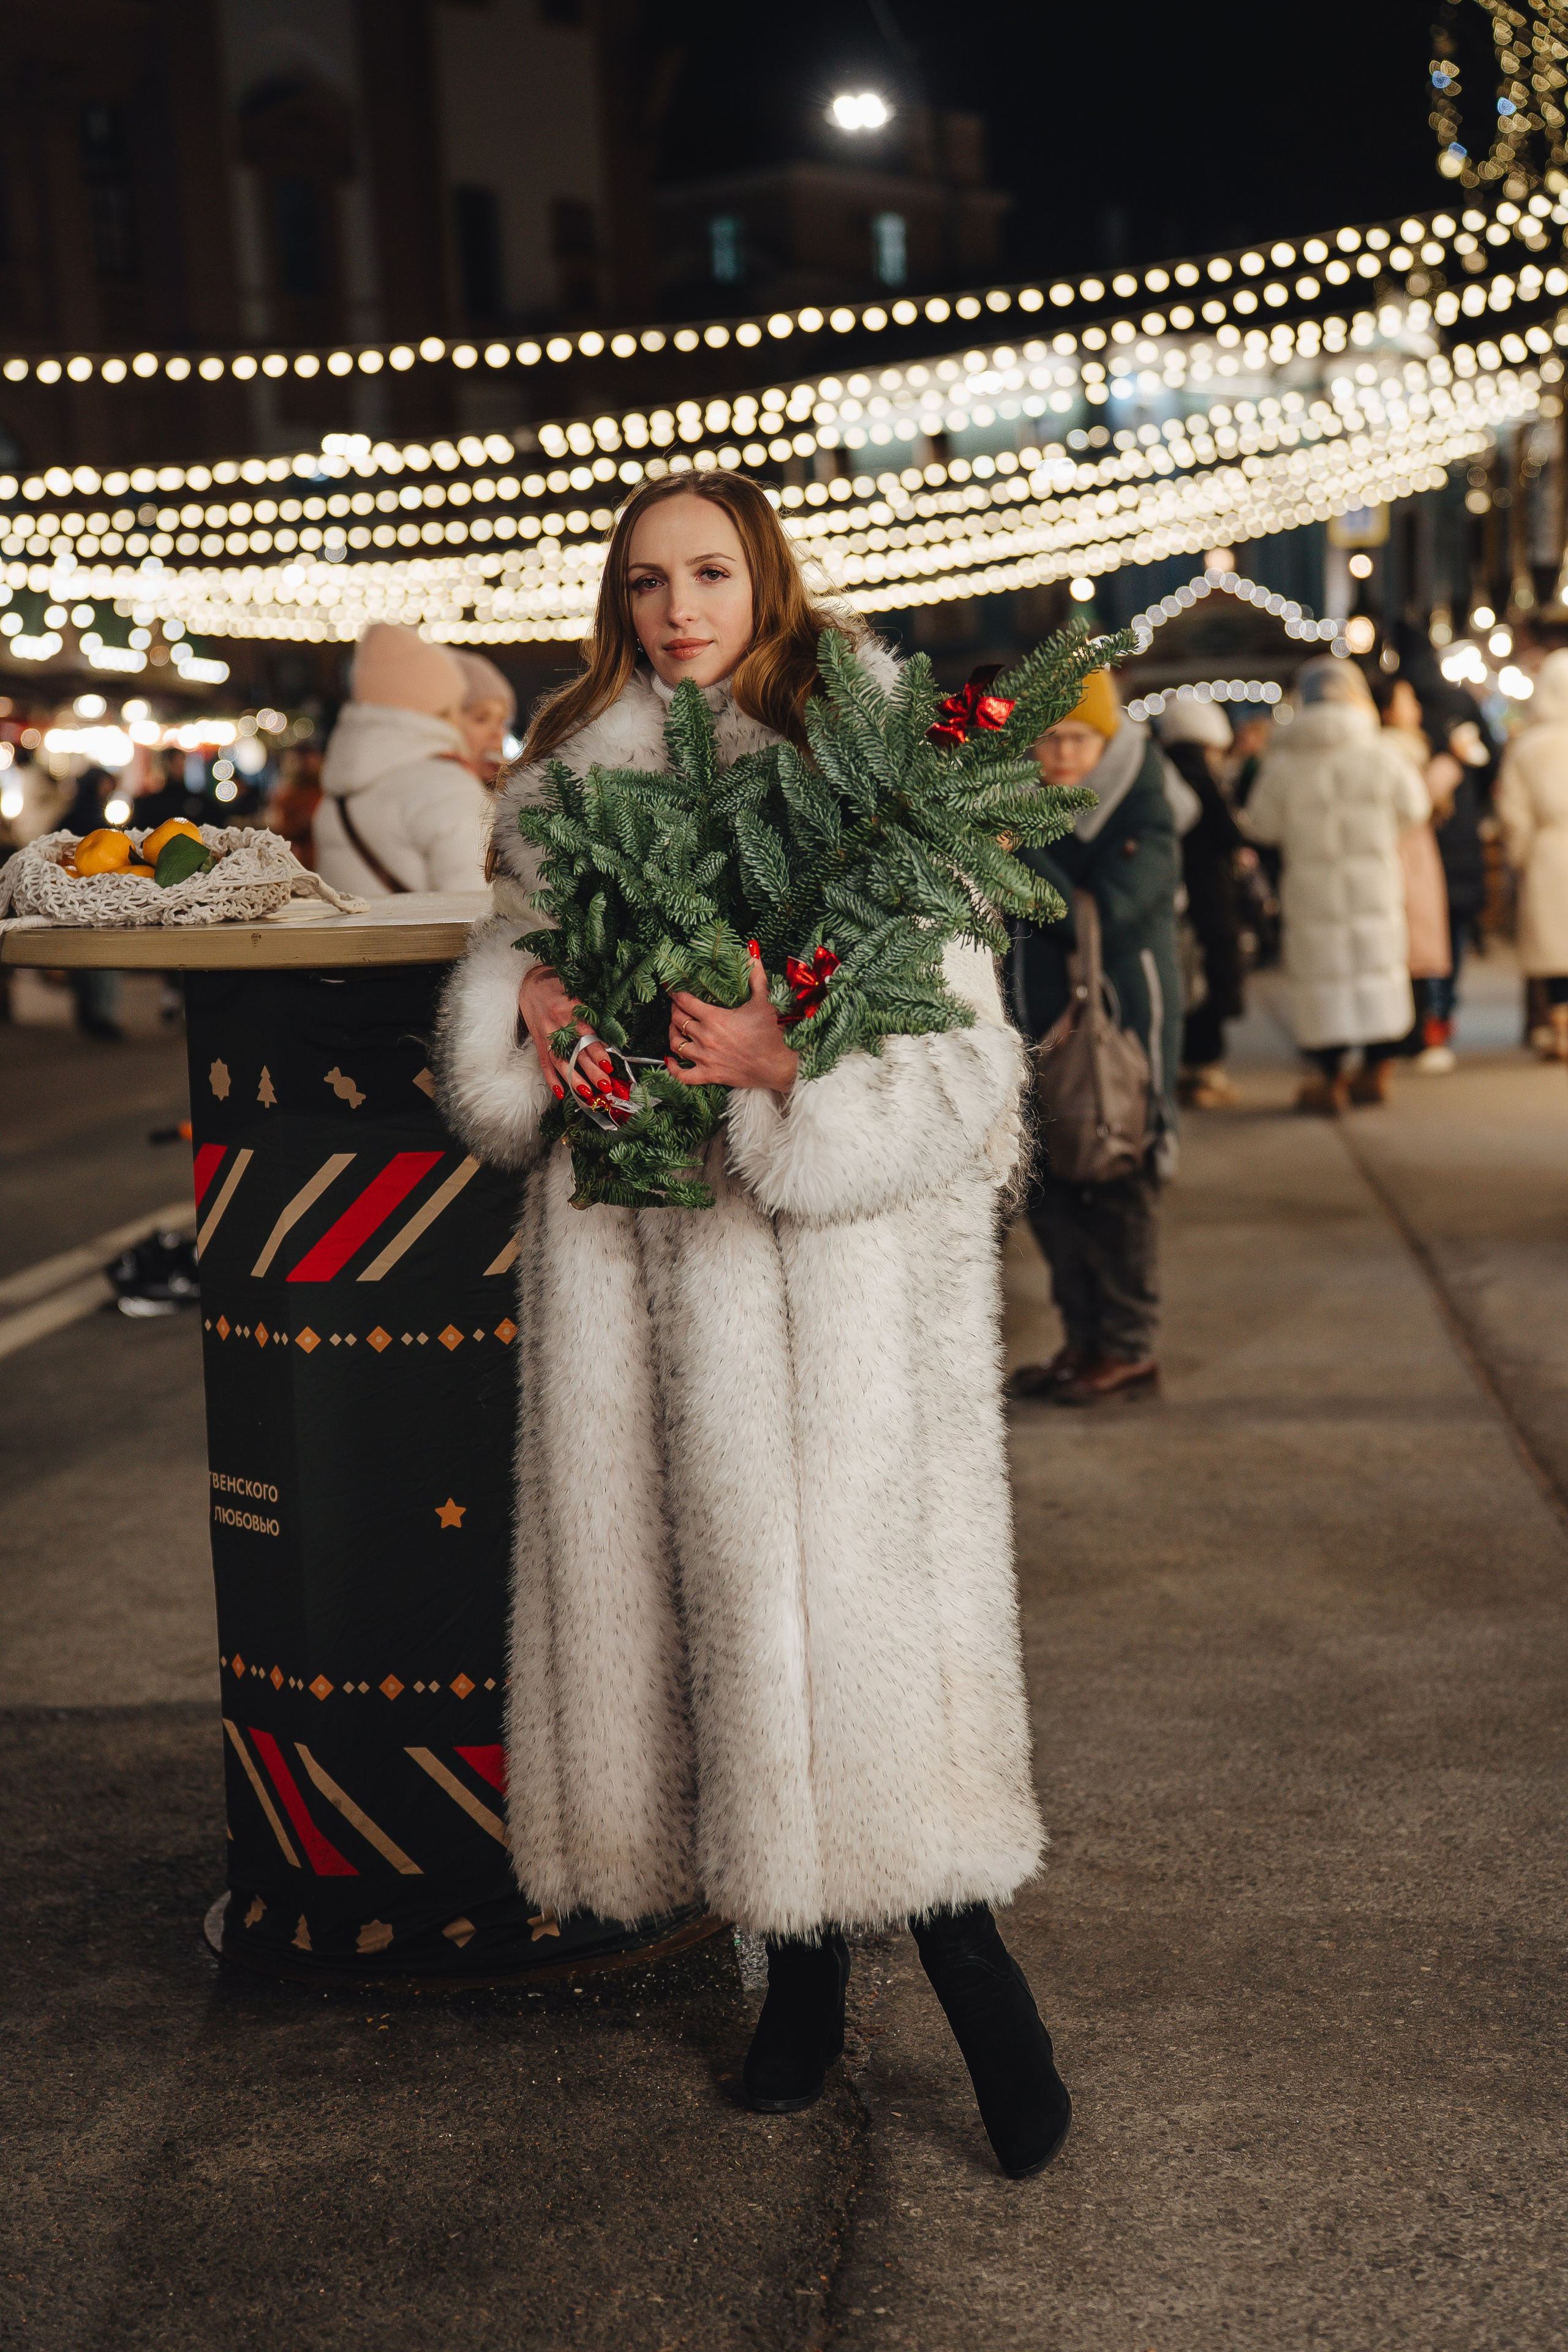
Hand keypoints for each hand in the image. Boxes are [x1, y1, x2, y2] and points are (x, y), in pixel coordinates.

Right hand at [517, 961, 611, 1105]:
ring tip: (587, 1094)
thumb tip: (607, 1043)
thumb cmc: (560, 989)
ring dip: (573, 1080)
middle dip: (591, 1071)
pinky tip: (560, 1093)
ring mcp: (546, 1035)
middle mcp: (557, 1024)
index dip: (597, 1052)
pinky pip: (544, 1063)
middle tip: (605, 1086)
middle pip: (575, 1052)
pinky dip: (551, 1079)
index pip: (586, 1036)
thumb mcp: (578, 996)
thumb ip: (590, 1017)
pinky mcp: (537, 1042)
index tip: (608, 1066)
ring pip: (559, 1061)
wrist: (530, 983)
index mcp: (571, 1010)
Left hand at [666, 947, 796, 1092]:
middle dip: (674, 1010)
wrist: (779, 1066)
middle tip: (677, 1006)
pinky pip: (683, 1075)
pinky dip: (673, 1068)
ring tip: (676, 1027)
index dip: (677, 994)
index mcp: (715, 1018)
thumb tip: (752, 953)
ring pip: (676, 1044)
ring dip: (672, 1033)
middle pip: (678, 1021)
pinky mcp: (710, 1075)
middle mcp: (705, 1037)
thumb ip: (755, 976)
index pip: (685, 1002)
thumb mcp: (764, 1000)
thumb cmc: (773, 1033)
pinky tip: (670, 1059)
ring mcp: (706, 1058)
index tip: (674, 989)